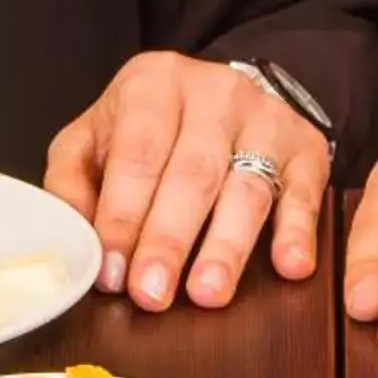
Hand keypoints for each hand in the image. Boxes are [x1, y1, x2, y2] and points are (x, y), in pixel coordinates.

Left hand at [46, 52, 330, 312]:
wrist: (223, 96)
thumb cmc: (150, 130)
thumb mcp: (95, 138)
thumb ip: (72, 182)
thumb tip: (71, 239)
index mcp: (153, 84)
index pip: (137, 155)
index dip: (123, 217)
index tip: (112, 272)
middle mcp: (214, 93)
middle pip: (192, 173)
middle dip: (169, 240)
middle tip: (152, 293)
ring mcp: (266, 118)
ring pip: (247, 187)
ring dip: (227, 246)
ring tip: (208, 292)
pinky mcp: (306, 146)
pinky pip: (305, 191)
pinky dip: (298, 231)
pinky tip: (291, 265)